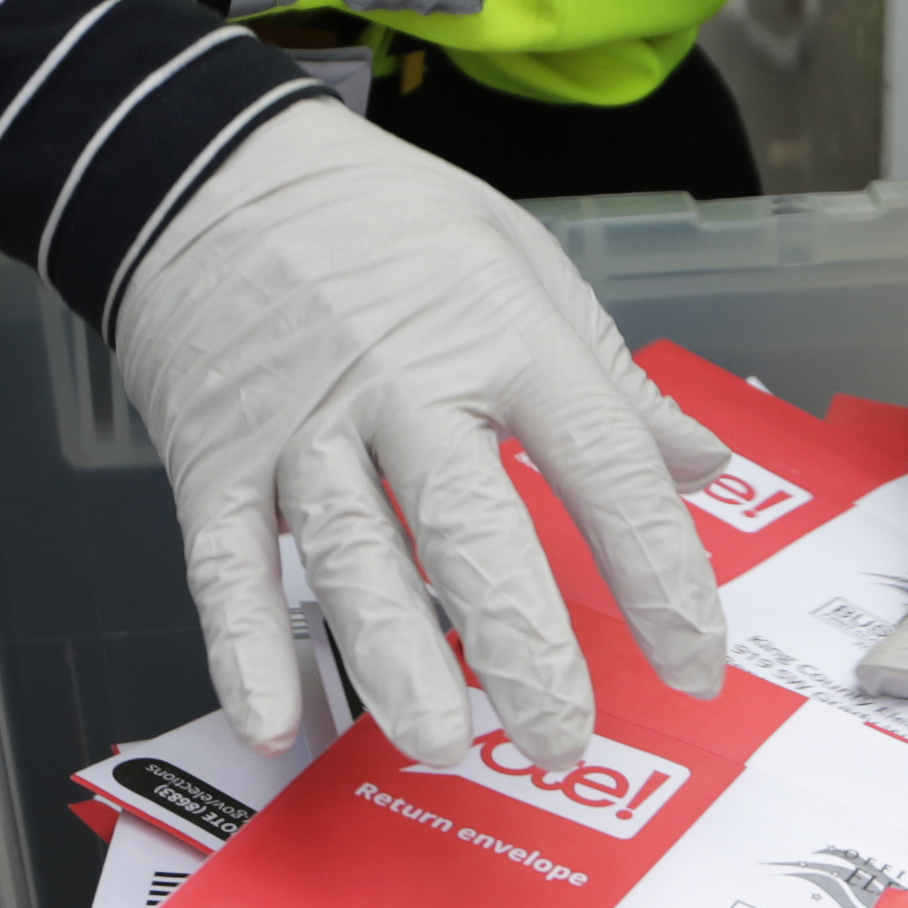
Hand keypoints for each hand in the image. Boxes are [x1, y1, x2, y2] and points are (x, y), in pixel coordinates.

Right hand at [113, 99, 728, 769]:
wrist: (205, 164)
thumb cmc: (385, 223)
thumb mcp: (524, 265)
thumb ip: (613, 381)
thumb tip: (702, 466)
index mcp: (502, 340)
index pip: (603, 468)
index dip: (660, 573)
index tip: (697, 663)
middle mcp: (404, 389)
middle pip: (472, 530)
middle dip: (522, 643)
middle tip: (564, 737)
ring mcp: (301, 429)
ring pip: (350, 557)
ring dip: (394, 658)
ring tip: (441, 744)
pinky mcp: (213, 459)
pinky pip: (224, 564)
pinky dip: (242, 647)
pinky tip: (274, 720)